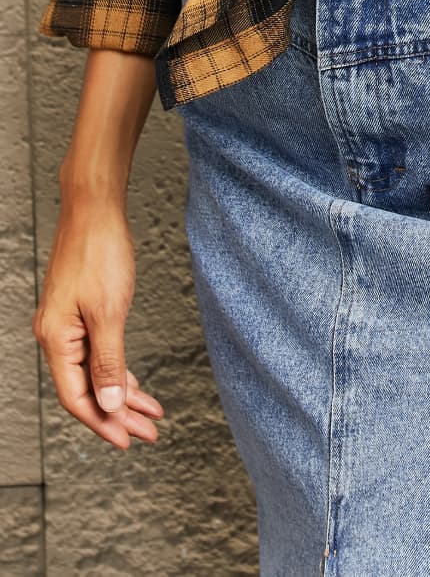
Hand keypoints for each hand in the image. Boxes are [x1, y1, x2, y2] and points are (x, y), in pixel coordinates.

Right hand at [32, 195, 164, 449]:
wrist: (94, 209)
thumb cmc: (100, 253)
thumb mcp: (109, 312)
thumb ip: (109, 362)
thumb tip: (110, 406)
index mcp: (56, 340)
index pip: (76, 398)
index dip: (103, 423)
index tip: (129, 442)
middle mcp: (56, 336)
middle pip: (86, 390)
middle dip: (118, 414)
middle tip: (149, 433)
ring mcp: (66, 324)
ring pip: (94, 373)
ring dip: (122, 395)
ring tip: (151, 415)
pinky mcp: (79, 312)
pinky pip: (97, 354)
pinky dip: (117, 371)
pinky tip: (135, 384)